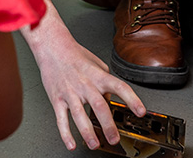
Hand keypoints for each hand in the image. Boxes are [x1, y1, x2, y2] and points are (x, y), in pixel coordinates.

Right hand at [27, 16, 145, 150]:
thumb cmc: (75, 55)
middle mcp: (85, 85)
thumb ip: (106, 81)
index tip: (140, 112)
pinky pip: (61, 119)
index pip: (119, 87)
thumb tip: (111, 98)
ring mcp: (70, 93)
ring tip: (94, 144)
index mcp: (99, 76)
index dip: (132, 99)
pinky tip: (71, 144)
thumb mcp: (97, 65)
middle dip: (108, 125)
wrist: (53, 48)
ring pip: (79, 115)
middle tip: (114, 139)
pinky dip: (66, 133)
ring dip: (87, 132)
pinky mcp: (57, 99)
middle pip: (99, 106)